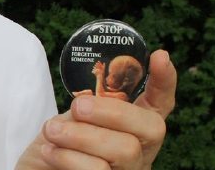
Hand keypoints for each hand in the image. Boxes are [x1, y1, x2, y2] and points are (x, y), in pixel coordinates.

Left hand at [15, 50, 176, 169]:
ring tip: (51, 131)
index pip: (160, 103)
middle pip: (150, 128)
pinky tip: (49, 150)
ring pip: (124, 151)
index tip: (160, 56)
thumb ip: (87, 106)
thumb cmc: (58, 143)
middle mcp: (141, 151)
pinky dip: (68, 158)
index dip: (164, 81)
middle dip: (111, 112)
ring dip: (81, 136)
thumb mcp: (72, 118)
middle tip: (77, 108)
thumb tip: (87, 101)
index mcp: (134, 127)